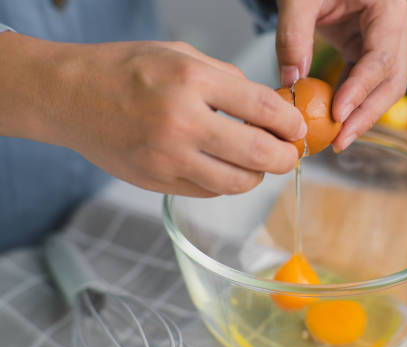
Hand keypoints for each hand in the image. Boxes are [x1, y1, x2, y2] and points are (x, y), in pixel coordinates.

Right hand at [0, 33, 305, 196]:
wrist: (69, 96)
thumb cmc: (126, 70)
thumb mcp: (181, 55)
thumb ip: (229, 80)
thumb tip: (269, 107)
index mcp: (191, 82)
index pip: (263, 108)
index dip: (291, 123)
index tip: (298, 128)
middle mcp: (181, 123)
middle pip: (258, 154)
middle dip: (285, 158)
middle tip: (290, 154)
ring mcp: (167, 159)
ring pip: (236, 183)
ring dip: (258, 176)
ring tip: (259, 163)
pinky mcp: (156, 182)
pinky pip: (208, 192)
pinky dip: (226, 183)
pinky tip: (225, 167)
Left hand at [275, 0, 406, 151]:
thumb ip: (292, 34)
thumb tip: (290, 81)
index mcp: (389, 9)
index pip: (381, 57)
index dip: (361, 89)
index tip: (338, 114)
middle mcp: (397, 28)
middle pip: (391, 81)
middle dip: (366, 114)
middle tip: (339, 141)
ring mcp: (388, 42)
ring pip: (384, 89)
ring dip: (361, 116)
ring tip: (337, 140)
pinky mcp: (371, 52)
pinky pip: (367, 84)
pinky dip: (351, 104)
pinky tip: (334, 122)